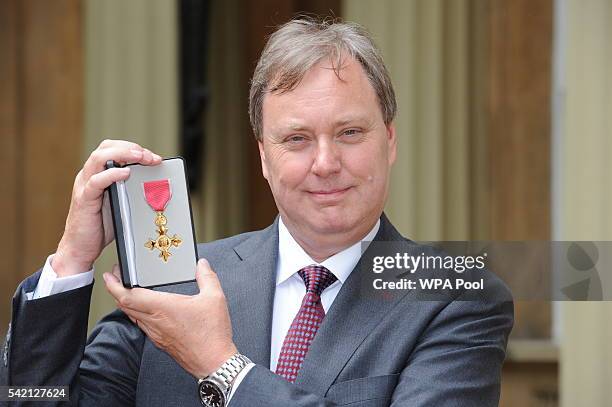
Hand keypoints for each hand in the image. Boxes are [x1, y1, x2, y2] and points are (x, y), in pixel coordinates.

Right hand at [54, 139, 162, 276]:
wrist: (81, 248)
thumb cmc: (101, 226)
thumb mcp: (121, 203)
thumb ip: (131, 190)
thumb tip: (157, 185)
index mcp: (98, 174)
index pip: (113, 148)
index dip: (133, 148)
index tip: (154, 157)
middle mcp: (88, 176)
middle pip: (106, 147)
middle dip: (131, 148)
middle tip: (150, 156)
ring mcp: (84, 186)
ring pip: (98, 158)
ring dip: (122, 154)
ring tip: (140, 157)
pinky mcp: (83, 200)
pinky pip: (95, 182)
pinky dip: (111, 174)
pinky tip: (126, 173)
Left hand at [103, 259, 237, 378]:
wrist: (214, 362)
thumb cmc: (212, 334)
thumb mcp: (215, 297)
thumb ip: (207, 276)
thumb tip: (202, 265)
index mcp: (163, 308)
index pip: (128, 296)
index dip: (114, 285)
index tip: (109, 276)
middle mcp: (155, 322)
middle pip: (125, 306)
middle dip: (116, 290)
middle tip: (116, 278)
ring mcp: (156, 334)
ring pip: (132, 316)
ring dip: (126, 302)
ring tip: (128, 291)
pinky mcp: (160, 342)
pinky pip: (141, 325)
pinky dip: (136, 313)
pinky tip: (145, 310)